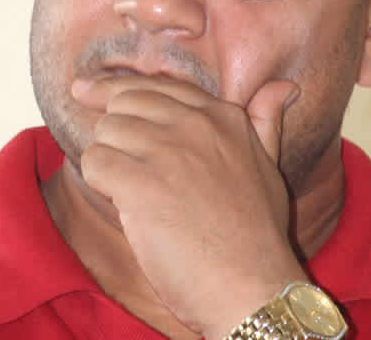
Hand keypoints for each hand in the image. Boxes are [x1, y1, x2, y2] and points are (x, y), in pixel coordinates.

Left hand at [74, 74, 304, 337]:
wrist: (251, 286)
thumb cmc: (258, 234)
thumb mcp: (269, 167)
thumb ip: (266, 122)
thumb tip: (284, 85)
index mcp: (224, 116)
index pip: (156, 86)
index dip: (115, 90)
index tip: (85, 92)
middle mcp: (195, 123)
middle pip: (123, 104)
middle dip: (114, 134)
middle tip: (123, 169)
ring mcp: (168, 150)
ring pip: (105, 132)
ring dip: (108, 163)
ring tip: (134, 196)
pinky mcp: (141, 182)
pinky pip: (95, 162)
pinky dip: (99, 184)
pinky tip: (123, 205)